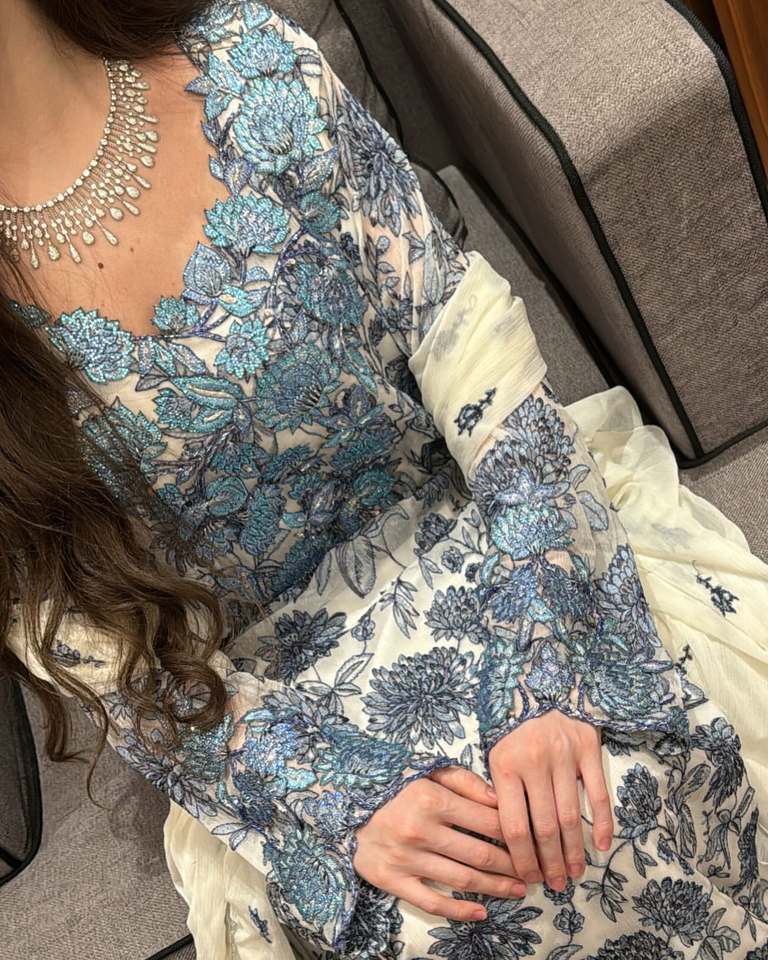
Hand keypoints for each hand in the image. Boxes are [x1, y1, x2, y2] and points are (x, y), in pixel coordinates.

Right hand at [353, 765, 526, 921]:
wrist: (346, 809)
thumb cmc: (395, 789)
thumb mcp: (428, 773)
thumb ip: (464, 781)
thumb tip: (500, 799)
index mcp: (431, 799)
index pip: (486, 820)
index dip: (514, 832)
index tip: (532, 839)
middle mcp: (420, 829)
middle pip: (479, 853)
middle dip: (512, 864)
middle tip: (533, 871)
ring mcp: (406, 858)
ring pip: (462, 878)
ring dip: (495, 887)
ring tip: (518, 890)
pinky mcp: (393, 880)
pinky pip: (432, 902)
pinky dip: (459, 910)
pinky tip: (481, 912)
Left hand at [488, 711, 612, 892]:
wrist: (540, 682)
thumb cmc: (512, 724)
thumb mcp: (493, 751)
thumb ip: (496, 789)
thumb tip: (502, 837)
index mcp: (504, 765)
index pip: (513, 826)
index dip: (522, 858)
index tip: (529, 877)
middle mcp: (534, 762)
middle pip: (544, 827)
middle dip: (550, 862)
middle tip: (555, 884)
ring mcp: (563, 755)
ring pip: (570, 815)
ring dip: (574, 850)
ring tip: (574, 873)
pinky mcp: (587, 748)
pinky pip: (598, 792)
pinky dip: (602, 822)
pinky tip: (601, 845)